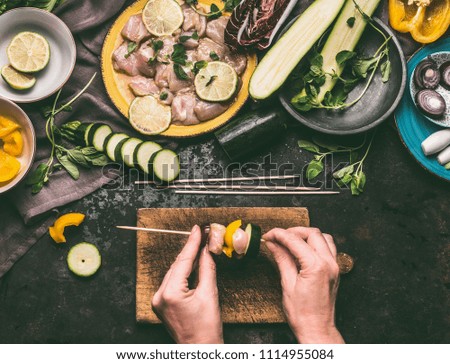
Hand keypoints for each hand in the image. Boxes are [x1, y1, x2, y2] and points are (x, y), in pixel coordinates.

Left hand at [151, 225, 222, 343]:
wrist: (200, 349)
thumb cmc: (206, 328)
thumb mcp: (209, 294)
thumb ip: (207, 268)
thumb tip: (208, 249)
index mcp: (170, 293)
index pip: (183, 261)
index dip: (192, 243)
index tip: (198, 229)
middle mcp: (159, 296)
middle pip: (177, 265)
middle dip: (190, 250)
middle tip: (202, 235)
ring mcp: (158, 301)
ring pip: (174, 272)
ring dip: (186, 260)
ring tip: (200, 246)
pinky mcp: (161, 304)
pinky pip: (172, 281)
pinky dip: (182, 272)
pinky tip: (192, 263)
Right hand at [263, 227, 343, 343]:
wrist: (317, 330)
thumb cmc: (302, 314)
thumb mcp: (287, 284)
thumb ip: (282, 259)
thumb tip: (273, 244)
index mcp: (316, 266)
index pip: (295, 240)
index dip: (279, 235)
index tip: (269, 235)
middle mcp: (329, 264)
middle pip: (312, 233)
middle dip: (293, 232)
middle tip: (278, 237)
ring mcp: (335, 266)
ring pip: (323, 237)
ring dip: (306, 236)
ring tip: (291, 241)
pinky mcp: (335, 271)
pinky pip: (328, 248)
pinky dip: (316, 244)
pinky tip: (303, 250)